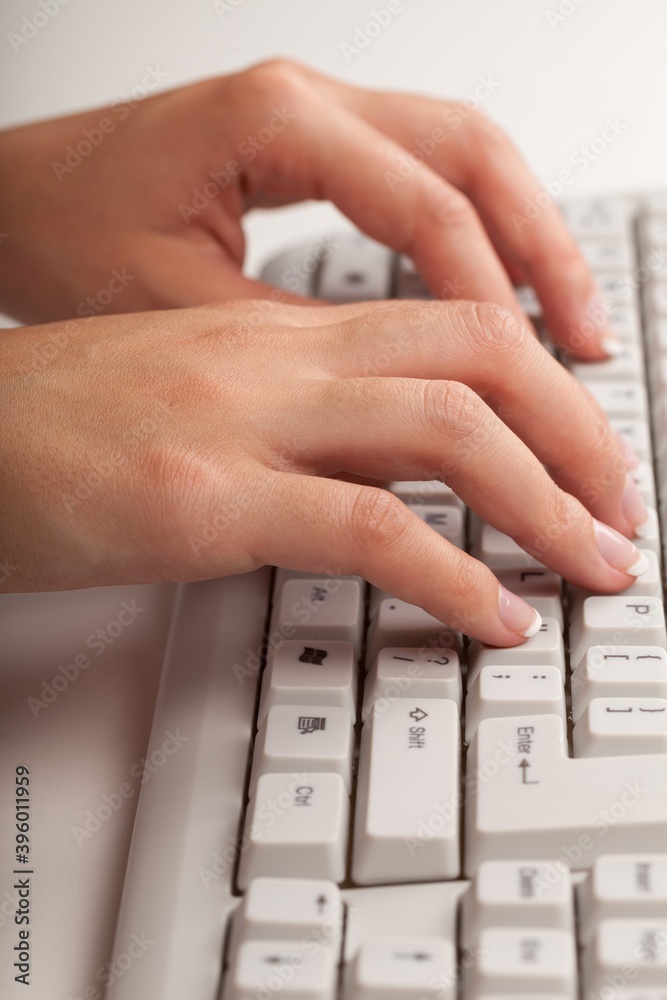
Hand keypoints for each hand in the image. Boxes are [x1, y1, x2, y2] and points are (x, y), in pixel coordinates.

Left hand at [0, 60, 614, 357]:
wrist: (14, 197)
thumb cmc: (66, 235)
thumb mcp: (178, 311)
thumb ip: (299, 355)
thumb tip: (399, 415)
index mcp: (274, 124)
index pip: (428, 209)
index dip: (492, 301)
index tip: (529, 380)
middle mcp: (310, 101)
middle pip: (477, 158)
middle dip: (547, 256)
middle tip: (590, 348)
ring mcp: (320, 115)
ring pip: (467, 158)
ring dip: (529, 240)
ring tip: (572, 327)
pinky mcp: (317, 146)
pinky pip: (429, 175)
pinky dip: (480, 234)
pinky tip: (500, 293)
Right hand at [0, 299, 645, 644]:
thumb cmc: (66, 424)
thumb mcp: (206, 394)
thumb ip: (305, 416)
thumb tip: (392, 466)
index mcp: (281, 336)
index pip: (455, 330)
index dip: (546, 389)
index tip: (583, 454)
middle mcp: (278, 360)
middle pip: (481, 358)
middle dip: (578, 435)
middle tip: (621, 508)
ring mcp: (244, 422)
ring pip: (448, 429)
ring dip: (545, 502)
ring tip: (590, 564)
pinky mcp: (205, 498)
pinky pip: (367, 525)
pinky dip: (451, 574)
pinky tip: (488, 615)